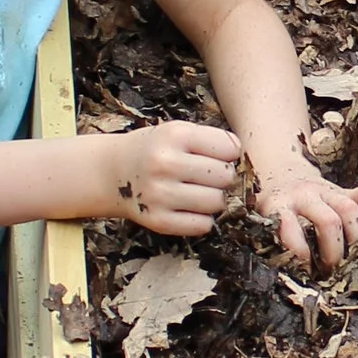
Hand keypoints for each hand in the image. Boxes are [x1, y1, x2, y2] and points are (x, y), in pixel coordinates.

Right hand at [82, 119, 241, 234]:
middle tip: (206, 176)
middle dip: (221, 177)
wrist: (112, 171)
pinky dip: (202, 219)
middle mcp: (166, 163)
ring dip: (214, 199)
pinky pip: (202, 225)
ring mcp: (160, 194)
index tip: (217, 156)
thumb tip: (244, 160)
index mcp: (175, 135)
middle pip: (226, 176)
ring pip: (216, 202)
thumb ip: (211, 141)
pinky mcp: (157, 220)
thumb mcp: (178, 131)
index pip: (230, 148)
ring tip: (198, 191)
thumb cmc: (156, 149)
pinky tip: (189, 208)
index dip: (229, 154)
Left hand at [256, 157, 357, 271]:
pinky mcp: (345, 190)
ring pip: (350, 209)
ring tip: (353, 260)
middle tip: (332, 273)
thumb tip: (281, 278)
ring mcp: (327, 191)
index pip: (290, 229)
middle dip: (334, 253)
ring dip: (356, 239)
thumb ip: (270, 243)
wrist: (278, 177)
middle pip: (328, 222)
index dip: (300, 255)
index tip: (306, 274)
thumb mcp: (261, 223)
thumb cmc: (271, 211)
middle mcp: (304, 195)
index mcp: (278, 206)